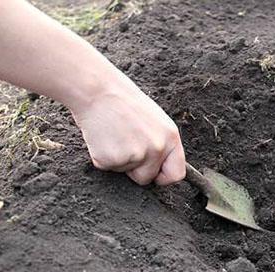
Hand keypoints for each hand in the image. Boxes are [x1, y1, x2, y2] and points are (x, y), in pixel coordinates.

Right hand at [71, 82, 185, 185]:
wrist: (98, 90)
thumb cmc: (125, 103)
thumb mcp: (156, 122)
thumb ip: (162, 145)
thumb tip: (162, 169)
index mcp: (171, 139)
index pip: (176, 174)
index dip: (163, 178)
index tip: (154, 174)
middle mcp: (157, 149)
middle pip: (146, 178)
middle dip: (135, 169)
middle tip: (125, 143)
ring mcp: (136, 155)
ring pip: (124, 173)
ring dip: (118, 160)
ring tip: (114, 135)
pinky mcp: (112, 159)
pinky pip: (106, 167)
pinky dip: (101, 156)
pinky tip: (102, 137)